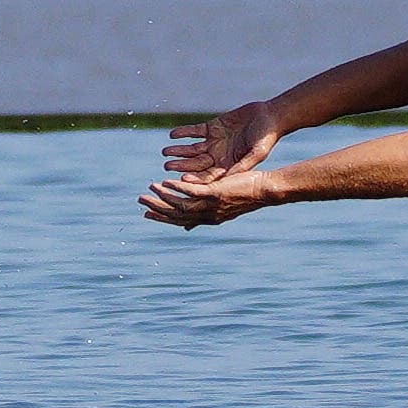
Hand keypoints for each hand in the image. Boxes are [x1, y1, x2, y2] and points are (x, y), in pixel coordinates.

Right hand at [140, 168, 277, 227]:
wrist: (266, 190)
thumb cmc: (247, 195)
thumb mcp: (223, 208)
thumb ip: (204, 214)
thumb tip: (188, 226)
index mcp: (209, 218)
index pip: (180, 220)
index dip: (163, 218)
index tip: (147, 214)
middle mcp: (208, 214)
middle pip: (177, 214)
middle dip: (158, 209)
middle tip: (141, 202)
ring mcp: (212, 204)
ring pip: (181, 204)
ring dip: (163, 197)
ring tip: (149, 188)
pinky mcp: (216, 192)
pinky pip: (192, 192)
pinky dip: (176, 188)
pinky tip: (165, 181)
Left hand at [161, 102, 283, 182]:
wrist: (270, 117)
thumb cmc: (266, 138)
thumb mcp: (256, 154)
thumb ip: (242, 165)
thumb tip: (228, 179)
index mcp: (227, 166)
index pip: (208, 175)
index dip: (195, 178)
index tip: (182, 179)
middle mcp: (218, 156)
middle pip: (196, 163)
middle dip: (182, 165)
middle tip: (167, 166)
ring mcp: (214, 141)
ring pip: (192, 148)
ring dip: (179, 150)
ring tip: (166, 151)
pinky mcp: (212, 127)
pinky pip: (194, 131)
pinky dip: (184, 132)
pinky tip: (173, 134)